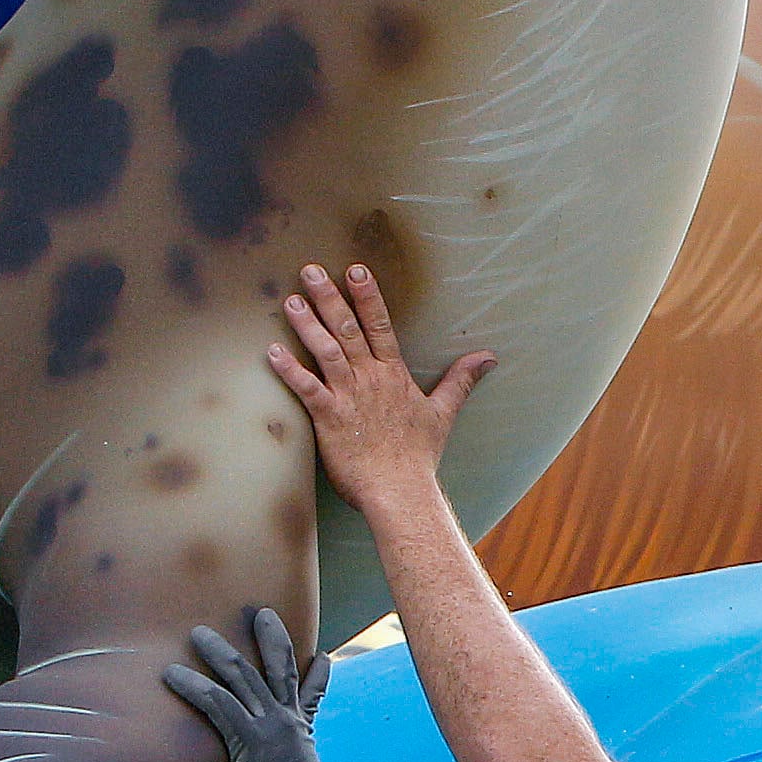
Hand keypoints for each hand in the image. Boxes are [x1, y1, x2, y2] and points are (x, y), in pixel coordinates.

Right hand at [162, 609, 361, 761]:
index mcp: (247, 738)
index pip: (214, 701)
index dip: (190, 685)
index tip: (169, 671)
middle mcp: (271, 721)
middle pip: (243, 676)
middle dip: (219, 652)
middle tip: (199, 632)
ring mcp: (291, 719)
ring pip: (282, 671)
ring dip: (273, 640)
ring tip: (265, 613)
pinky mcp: (304, 724)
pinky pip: (313, 693)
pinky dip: (319, 673)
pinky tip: (323, 653)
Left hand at [264, 263, 493, 513]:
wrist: (400, 491)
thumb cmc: (418, 456)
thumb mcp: (443, 413)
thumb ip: (461, 380)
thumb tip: (488, 357)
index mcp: (394, 375)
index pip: (381, 326)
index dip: (368, 296)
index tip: (355, 269)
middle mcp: (370, 379)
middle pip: (348, 329)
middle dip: (330, 297)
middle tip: (310, 270)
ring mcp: (348, 397)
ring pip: (326, 351)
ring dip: (308, 325)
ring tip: (291, 300)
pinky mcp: (329, 418)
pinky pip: (306, 388)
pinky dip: (289, 370)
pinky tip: (272, 351)